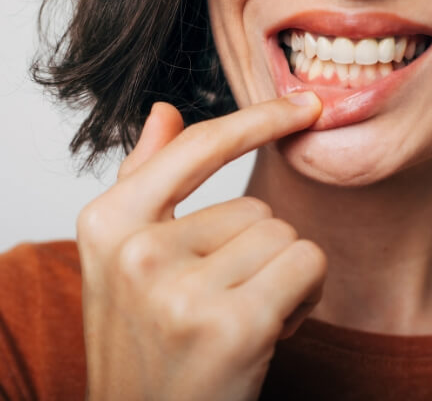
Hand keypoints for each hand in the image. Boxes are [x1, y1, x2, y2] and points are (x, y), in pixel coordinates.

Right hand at [76, 92, 325, 400]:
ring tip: (241, 317)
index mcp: (107, 224)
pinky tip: (269, 331)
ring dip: (281, 276)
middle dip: (258, 253)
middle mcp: (138, 252)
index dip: (256, 120)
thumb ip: (143, 179)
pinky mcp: (234, 324)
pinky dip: (305, 295)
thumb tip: (163, 110)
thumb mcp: (125, 259)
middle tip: (224, 301)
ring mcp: (182, 290)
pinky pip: (308, 264)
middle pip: (257, 206)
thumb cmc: (147, 342)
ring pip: (285, 236)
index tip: (302, 105)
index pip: (196, 147)